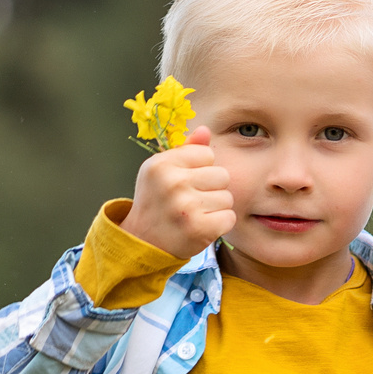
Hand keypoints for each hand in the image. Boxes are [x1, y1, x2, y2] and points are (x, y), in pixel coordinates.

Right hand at [119, 125, 236, 260]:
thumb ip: (185, 150)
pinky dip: (220, 225)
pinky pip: (229, 217)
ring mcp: (185, 207)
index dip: (201, 169)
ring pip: (227, 197)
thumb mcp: (161, 171)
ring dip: (216, 208)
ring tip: (194, 215)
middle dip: (212, 189)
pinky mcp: (198, 229)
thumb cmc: (156, 202)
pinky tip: (202, 227)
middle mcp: (172, 182)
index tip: (185, 183)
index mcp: (162, 164)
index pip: (207, 154)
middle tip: (191, 202)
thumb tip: (205, 131)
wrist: (142, 243)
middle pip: (222, 175)